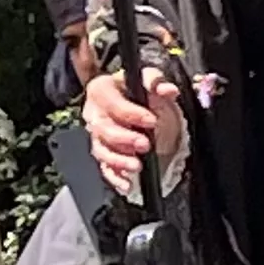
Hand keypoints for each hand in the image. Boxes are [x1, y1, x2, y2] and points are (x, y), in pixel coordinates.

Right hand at [86, 68, 185, 197]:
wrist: (132, 103)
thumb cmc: (137, 90)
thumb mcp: (148, 80)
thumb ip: (156, 82)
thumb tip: (169, 90)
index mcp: (101, 90)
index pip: (112, 103)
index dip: (131, 113)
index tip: (151, 120)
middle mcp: (94, 114)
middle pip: (103, 129)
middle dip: (125, 139)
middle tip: (145, 144)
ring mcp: (96, 136)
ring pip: (101, 151)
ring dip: (119, 161)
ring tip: (137, 166)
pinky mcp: (102, 154)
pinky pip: (104, 168)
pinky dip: (115, 178)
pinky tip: (128, 184)